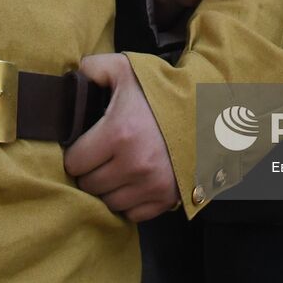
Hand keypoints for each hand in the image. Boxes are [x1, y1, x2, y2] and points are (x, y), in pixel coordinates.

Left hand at [63, 53, 178, 221]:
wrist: (209, 108)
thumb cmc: (163, 90)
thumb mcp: (127, 68)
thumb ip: (93, 67)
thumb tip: (73, 77)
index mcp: (118, 133)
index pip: (74, 162)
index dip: (76, 152)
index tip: (85, 145)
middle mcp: (134, 164)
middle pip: (89, 185)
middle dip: (90, 171)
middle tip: (99, 157)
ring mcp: (151, 185)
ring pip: (109, 202)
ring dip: (109, 188)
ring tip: (116, 170)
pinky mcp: (166, 198)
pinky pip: (133, 214)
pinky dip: (130, 202)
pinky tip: (133, 182)